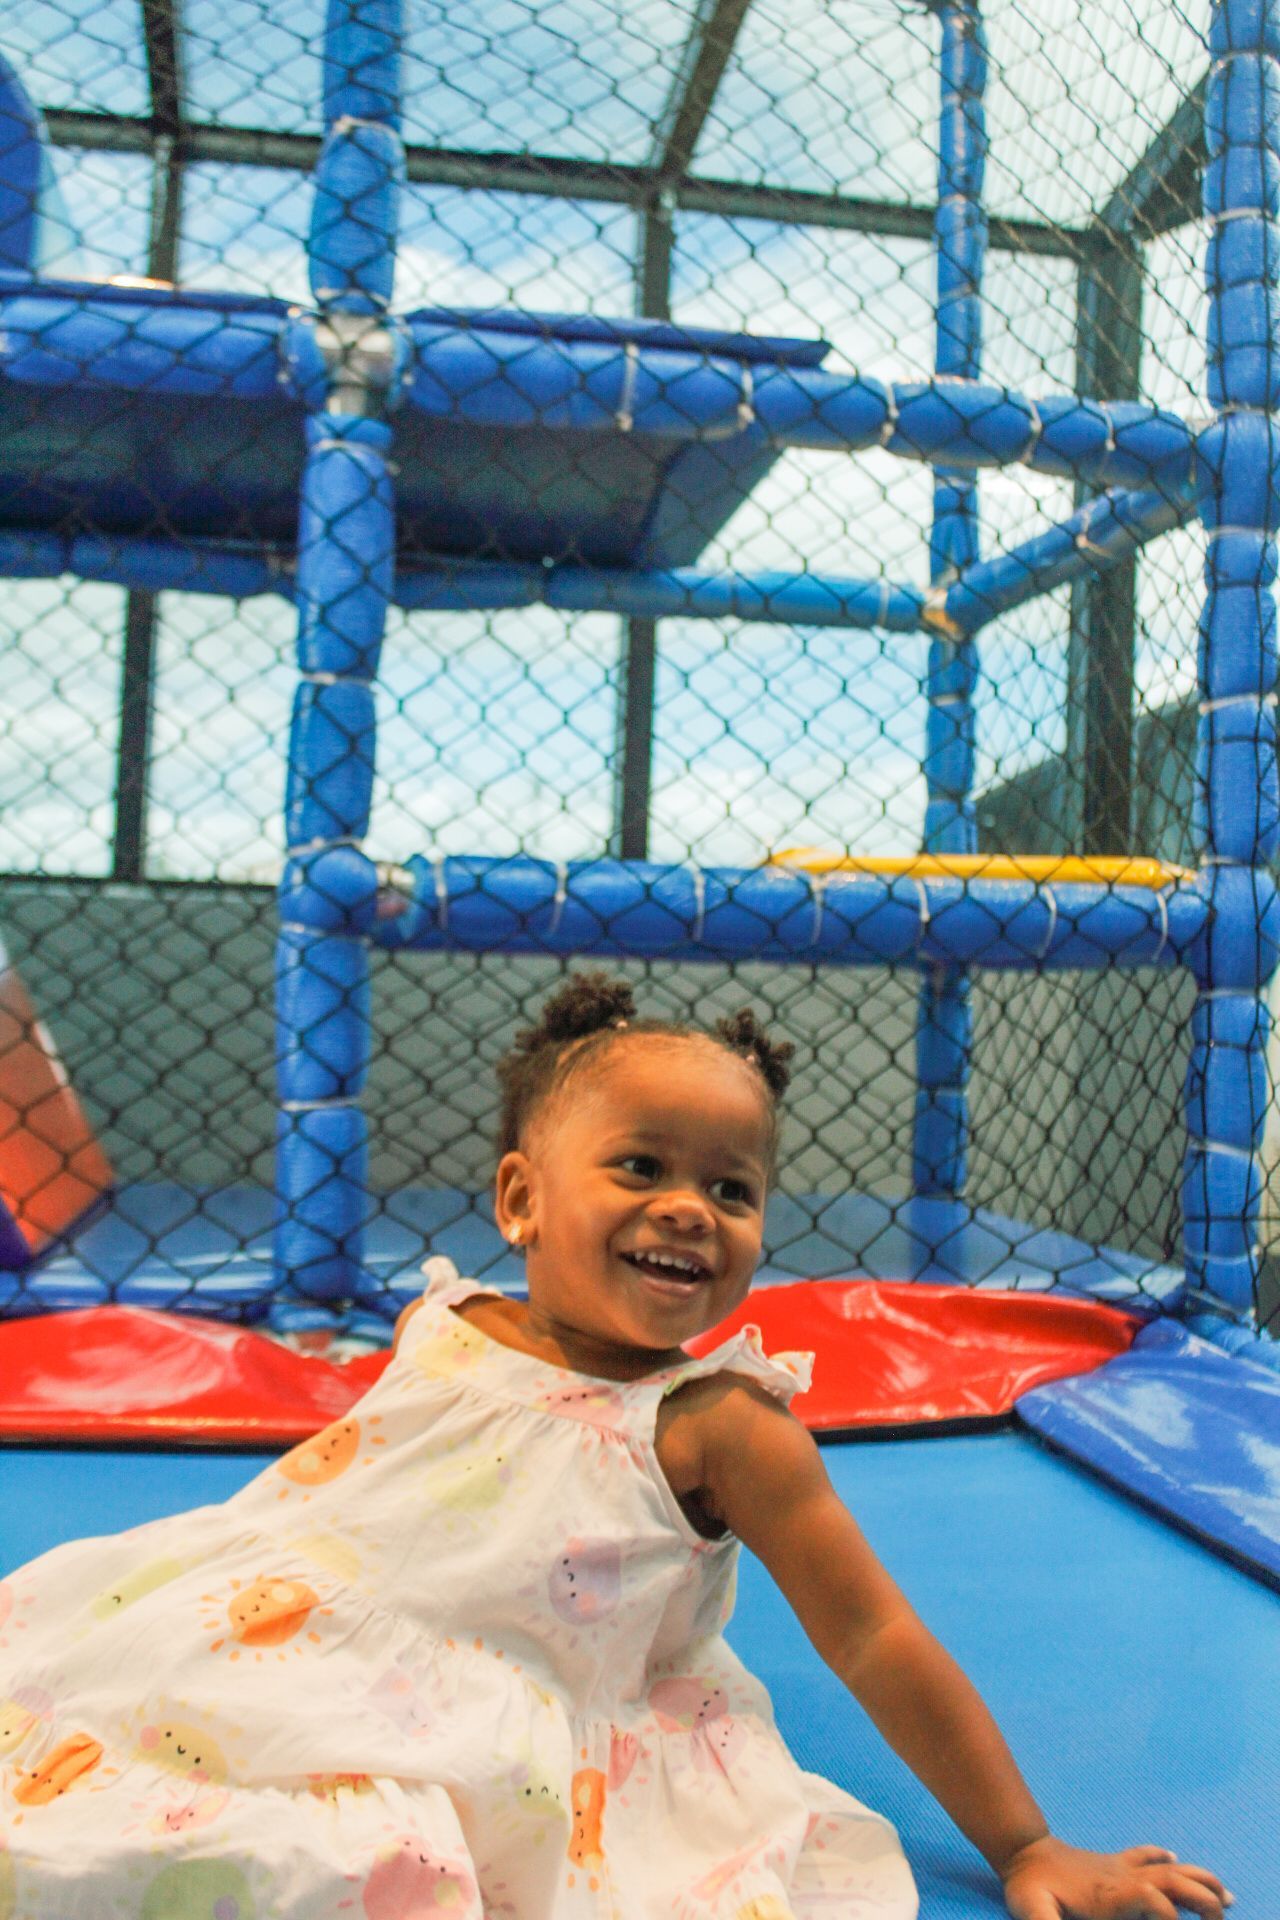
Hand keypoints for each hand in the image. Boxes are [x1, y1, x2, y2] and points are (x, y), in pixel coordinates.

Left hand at [1000, 1834, 1233, 1919]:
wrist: (1022, 1850)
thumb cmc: (1030, 1888)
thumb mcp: (1034, 1911)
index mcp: (1112, 1896)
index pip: (1155, 1900)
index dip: (1169, 1919)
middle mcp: (1124, 1879)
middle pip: (1175, 1882)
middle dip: (1204, 1899)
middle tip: (1223, 1919)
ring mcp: (1121, 1868)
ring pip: (1169, 1868)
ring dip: (1199, 1879)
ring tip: (1226, 1896)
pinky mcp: (1113, 1862)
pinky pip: (1145, 1855)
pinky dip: (1165, 1858)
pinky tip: (1177, 1860)